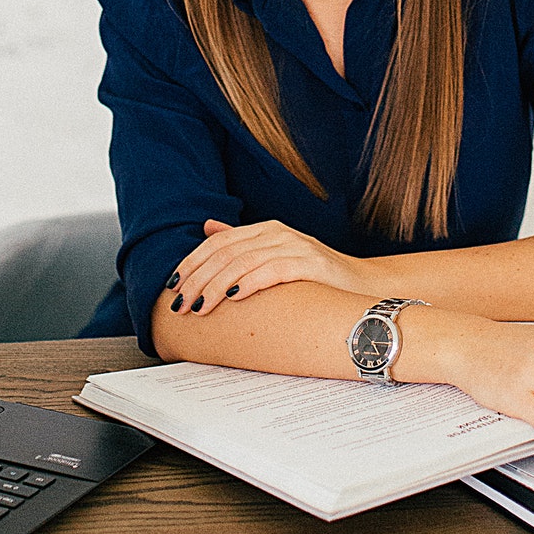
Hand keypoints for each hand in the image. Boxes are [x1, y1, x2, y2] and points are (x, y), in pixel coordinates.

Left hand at [166, 219, 377, 315]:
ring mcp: (295, 245)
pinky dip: (250, 281)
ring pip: (244, 261)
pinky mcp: (311, 263)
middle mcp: (278, 233)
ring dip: (217, 285)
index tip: (172, 285)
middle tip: (179, 303)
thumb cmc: (315, 277)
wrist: (362, 287)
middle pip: (226, 252)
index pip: (218, 242)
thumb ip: (242, 241)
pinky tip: (234, 297)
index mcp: (266, 230)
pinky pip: (273, 269)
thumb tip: (207, 227)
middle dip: (198, 278)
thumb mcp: (275, 255)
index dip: (192, 262)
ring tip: (199, 306)